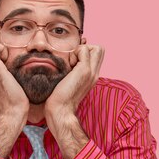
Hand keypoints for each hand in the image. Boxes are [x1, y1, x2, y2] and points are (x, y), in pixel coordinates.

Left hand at [44, 44, 104, 158]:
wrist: (60, 111)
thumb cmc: (58, 100)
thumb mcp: (67, 83)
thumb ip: (70, 72)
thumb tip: (66, 62)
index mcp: (91, 76)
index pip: (97, 54)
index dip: (86, 52)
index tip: (73, 61)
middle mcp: (95, 74)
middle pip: (100, 49)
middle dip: (86, 48)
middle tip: (73, 60)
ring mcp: (91, 72)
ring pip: (96, 47)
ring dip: (81, 50)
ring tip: (71, 63)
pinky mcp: (84, 70)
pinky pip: (84, 49)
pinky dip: (75, 52)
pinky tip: (68, 65)